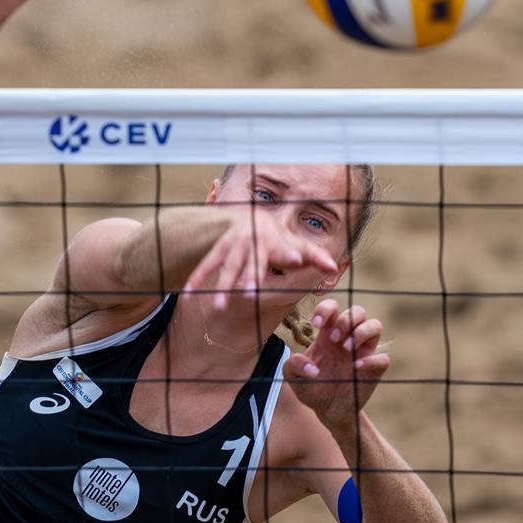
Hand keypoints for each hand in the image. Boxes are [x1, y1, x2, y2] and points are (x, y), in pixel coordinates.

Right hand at [184, 209, 338, 307]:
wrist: (248, 216)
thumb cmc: (278, 238)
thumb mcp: (297, 244)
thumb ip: (315, 256)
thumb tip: (334, 267)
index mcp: (274, 240)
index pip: (284, 250)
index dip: (290, 254)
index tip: (297, 259)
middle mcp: (252, 242)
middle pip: (251, 263)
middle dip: (249, 277)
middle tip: (248, 294)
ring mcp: (232, 246)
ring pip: (227, 267)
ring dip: (222, 285)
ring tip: (220, 306)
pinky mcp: (218, 250)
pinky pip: (206, 265)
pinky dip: (197, 279)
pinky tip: (188, 294)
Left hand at [285, 299, 389, 429]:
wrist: (327, 411)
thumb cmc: (310, 387)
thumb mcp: (292, 377)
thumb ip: (293, 365)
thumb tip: (311, 368)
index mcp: (327, 334)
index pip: (333, 307)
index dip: (326, 308)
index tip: (316, 324)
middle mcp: (348, 339)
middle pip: (358, 311)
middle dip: (346, 320)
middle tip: (333, 339)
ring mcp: (363, 353)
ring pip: (376, 325)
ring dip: (362, 332)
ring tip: (346, 348)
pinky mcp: (374, 370)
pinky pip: (383, 357)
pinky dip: (371, 360)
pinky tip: (355, 368)